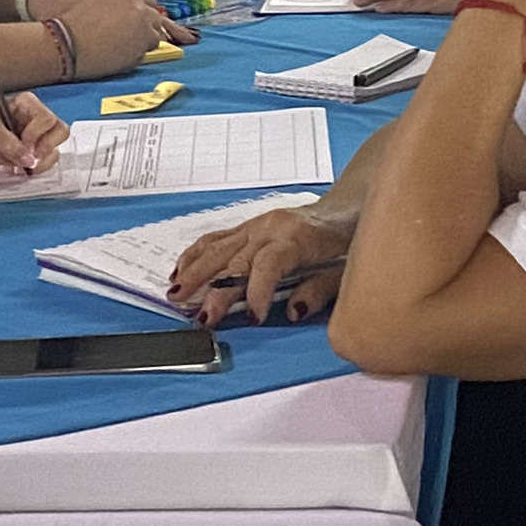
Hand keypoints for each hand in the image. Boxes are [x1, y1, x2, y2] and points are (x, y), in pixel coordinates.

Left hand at [0, 94, 66, 173]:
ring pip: (53, 152)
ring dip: (40, 163)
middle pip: (59, 133)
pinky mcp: (25, 155)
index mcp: (27, 105)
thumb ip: (11, 145)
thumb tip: (29, 159)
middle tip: (30, 158)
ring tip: (19, 166)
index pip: (48, 119)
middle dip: (46, 148)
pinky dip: (33, 170)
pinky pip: (41, 164)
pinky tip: (15, 170)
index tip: (24, 143)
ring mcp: (31, 138)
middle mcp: (33, 120)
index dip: (38, 134)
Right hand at [48, 0, 190, 77]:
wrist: (66, 44)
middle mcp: (143, 15)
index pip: (150, 0)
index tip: (138, 16)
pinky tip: (116, 55)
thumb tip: (126, 9)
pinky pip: (142, 56)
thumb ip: (119, 3)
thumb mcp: (99, 0)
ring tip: (120, 45)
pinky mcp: (138, 57)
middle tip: (128, 34)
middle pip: (156, 21)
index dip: (144, 9)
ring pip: (154, 40)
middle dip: (146, 26)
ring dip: (142, 42)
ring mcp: (143, 37)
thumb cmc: (75, 21)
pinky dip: (133, 56)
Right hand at [172, 204, 348, 323]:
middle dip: (216, 291)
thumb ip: (320, 290)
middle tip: (202, 318)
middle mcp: (271, 228)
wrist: (347, 207)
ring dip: (195, 272)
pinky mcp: (248, 227)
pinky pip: (215, 239)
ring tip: (176, 295)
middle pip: (235, 260)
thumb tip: (292, 310)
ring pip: (217, 248)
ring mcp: (256, 225)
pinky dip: (195, 255)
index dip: (256, 292)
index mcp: (297, 237)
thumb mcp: (346, 269)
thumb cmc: (349, 239)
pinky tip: (180, 270)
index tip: (251, 318)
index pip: (268, 265)